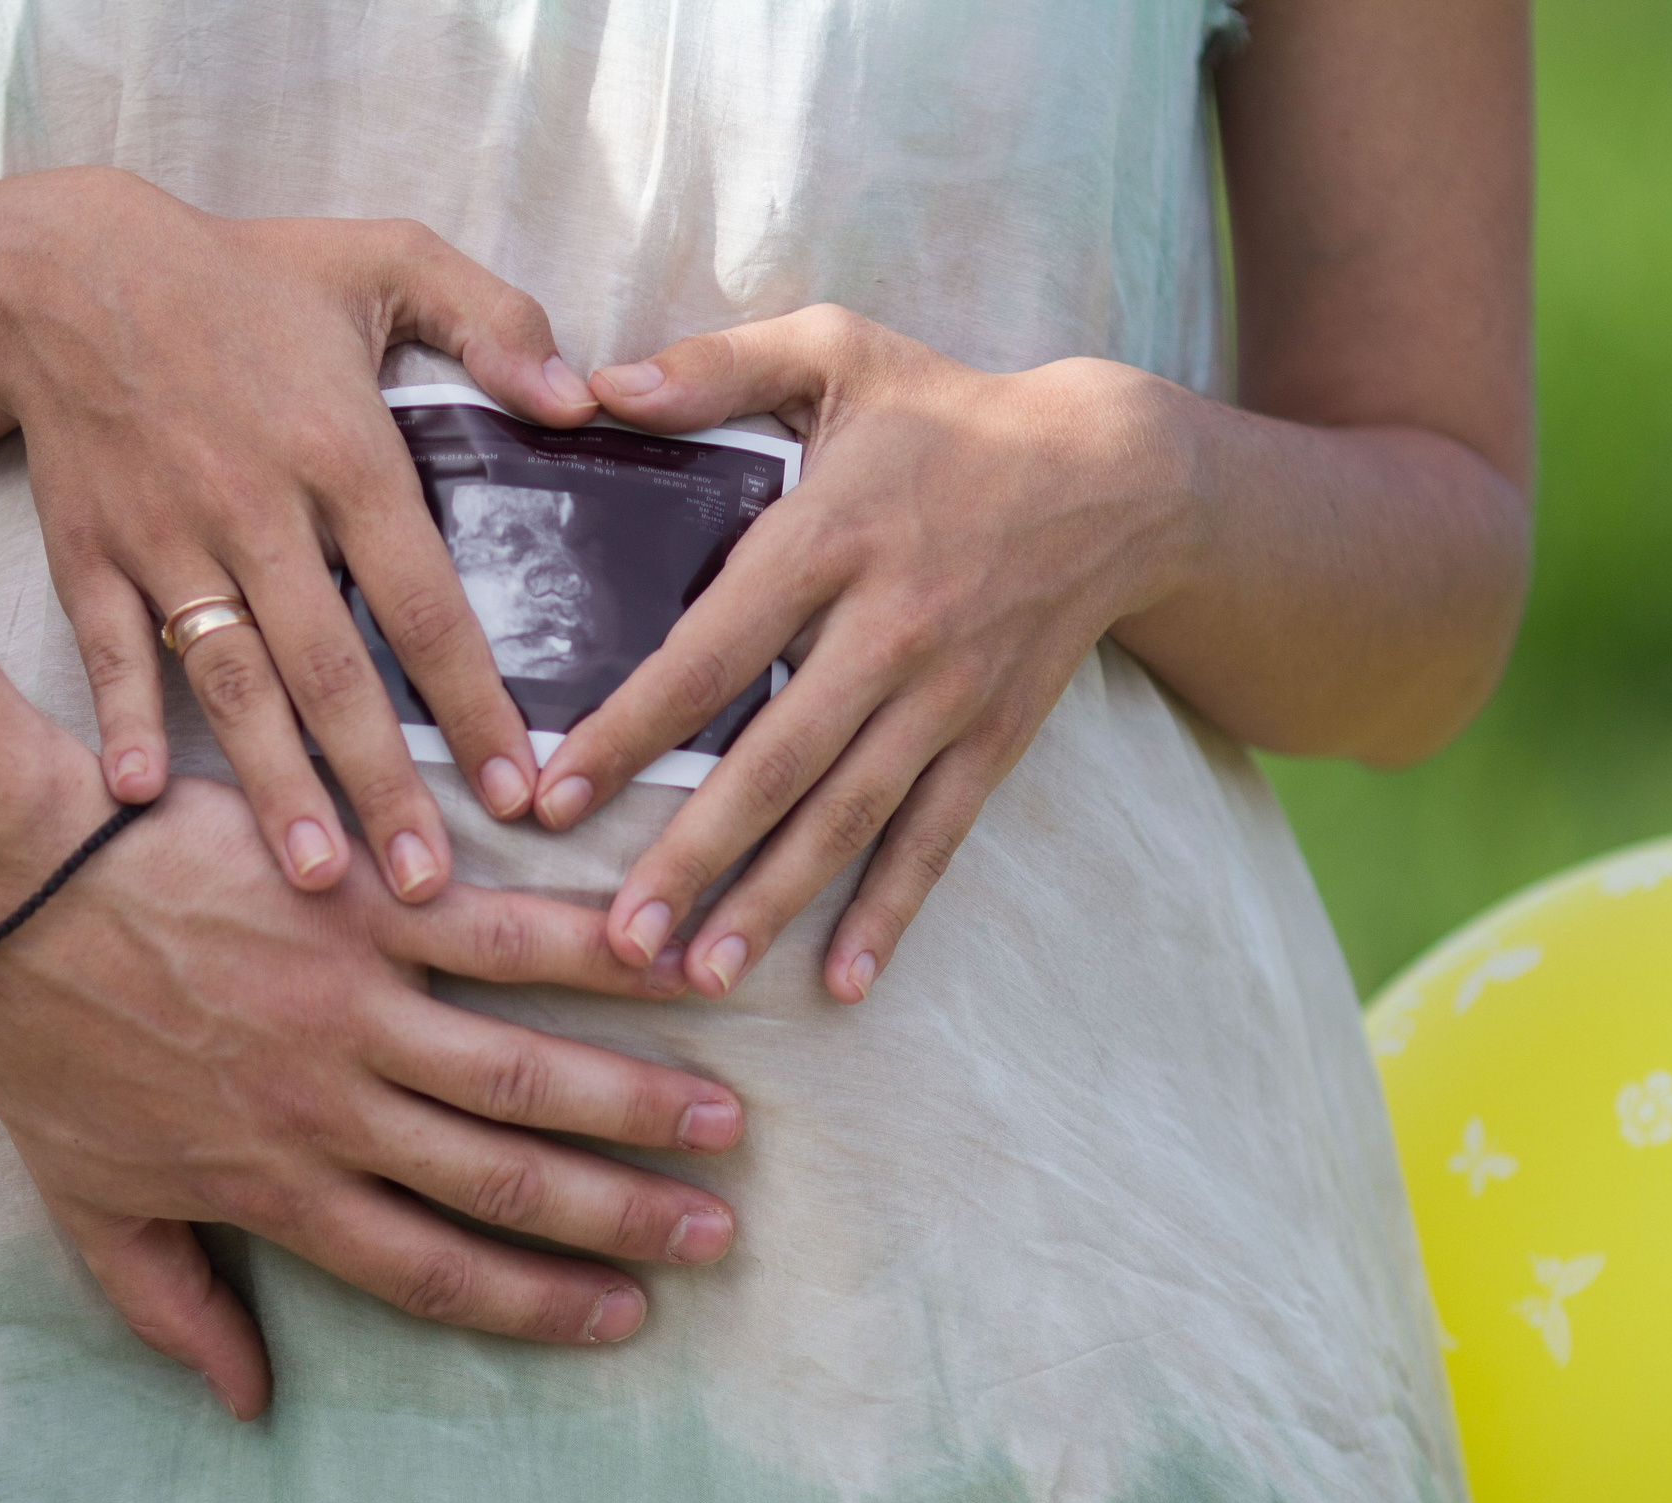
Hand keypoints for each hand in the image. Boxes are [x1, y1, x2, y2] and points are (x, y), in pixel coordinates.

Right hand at [0, 168, 600, 900]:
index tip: (518, 788)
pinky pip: (113, 654)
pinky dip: (124, 722)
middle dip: (381, 784)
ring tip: (315, 879)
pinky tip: (139, 802)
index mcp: (342, 452)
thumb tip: (580, 399)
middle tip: (424, 885)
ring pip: (233, 682)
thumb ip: (497, 320)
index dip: (473, 701)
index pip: (425, 601)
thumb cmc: (243, 273)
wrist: (62, 271)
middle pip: (332, 671)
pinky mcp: (93, 557)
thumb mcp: (388, 257)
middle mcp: (257, 511)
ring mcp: (168, 542)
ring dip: (274, 783)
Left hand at [0, 779, 744, 1420]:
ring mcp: (355, 1005)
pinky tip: (658, 953)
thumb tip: (247, 1406)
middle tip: (712, 1231)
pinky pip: (495, 932)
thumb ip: (174, 1309)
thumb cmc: (44, 1046)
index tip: (619, 1319)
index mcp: (277, 1188)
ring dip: (632, 1100)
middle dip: (619, 1216)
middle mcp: (335, 1109)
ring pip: (521, 1071)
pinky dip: (584, 948)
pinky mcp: (361, 904)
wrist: (9, 890)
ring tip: (722, 1120)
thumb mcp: (87, 1207)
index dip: (534, 1302)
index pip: (432, 1269)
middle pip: (504, 1181)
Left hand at [533, 307, 1195, 1002]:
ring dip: (773, 901)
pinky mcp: (994, 739)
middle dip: (693, 855)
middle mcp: (889, 628)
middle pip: (776, 760)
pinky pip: (937, 837)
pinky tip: (841, 982)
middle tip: (619, 938)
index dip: (629, 730)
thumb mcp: (835, 351)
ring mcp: (947, 695)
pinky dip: (893, 913)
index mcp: (830, 536)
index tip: (551, 797)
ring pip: (849, 817)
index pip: (710, 650)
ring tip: (699, 975)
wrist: (1121, 472)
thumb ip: (712, 367)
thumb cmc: (949, 410)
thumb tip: (591, 386)